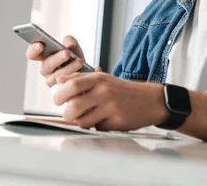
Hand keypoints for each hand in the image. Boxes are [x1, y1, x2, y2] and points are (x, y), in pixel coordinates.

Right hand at [26, 35, 97, 86]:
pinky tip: (91, 70)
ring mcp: (53, 82)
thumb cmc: (75, 58)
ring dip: (69, 68)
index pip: (32, 54)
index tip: (41, 45)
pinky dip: (81, 77)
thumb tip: (68, 44)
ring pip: (57, 77)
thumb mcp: (73, 47)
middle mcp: (46, 70)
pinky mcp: (64, 91)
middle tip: (66, 53)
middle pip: (46, 66)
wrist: (86, 73)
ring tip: (80, 61)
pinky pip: (70, 86)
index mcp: (44, 57)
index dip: (34, 50)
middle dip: (57, 59)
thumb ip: (70, 42)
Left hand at [52, 72, 168, 130]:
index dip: (60, 94)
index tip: (57, 100)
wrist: (150, 100)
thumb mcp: (102, 78)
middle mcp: (104, 92)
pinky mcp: (118, 122)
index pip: (72, 85)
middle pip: (74, 106)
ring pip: (84, 121)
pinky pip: (98, 128)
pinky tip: (103, 120)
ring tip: (85, 118)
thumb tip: (59, 81)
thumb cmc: (122, 90)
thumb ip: (80, 79)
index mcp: (98, 79)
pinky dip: (96, 126)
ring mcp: (111, 108)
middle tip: (67, 114)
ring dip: (81, 122)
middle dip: (67, 114)